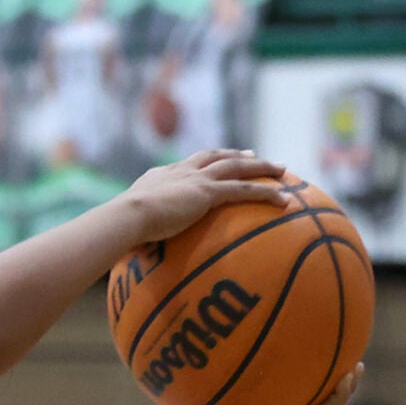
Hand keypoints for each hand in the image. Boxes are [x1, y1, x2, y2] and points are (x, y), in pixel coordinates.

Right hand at [121, 149, 289, 243]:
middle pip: (216, 156)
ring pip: (236, 167)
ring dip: (261, 167)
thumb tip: (134, 250)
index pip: (189, 163)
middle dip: (236, 155)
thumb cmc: (121, 227)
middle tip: (254, 154)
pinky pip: (245, 190)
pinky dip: (267, 193)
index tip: (217, 160)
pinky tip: (284, 200)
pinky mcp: (208, 193)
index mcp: (162, 175)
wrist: (126, 216)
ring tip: (282, 170)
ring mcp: (196, 179)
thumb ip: (138, 232)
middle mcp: (181, 171)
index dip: (205, 160)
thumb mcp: (130, 225)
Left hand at [182, 364, 362, 404]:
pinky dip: (341, 395)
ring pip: (327, 404)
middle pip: (309, 398)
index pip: (281, 398)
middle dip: (323, 381)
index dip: (290, 383)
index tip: (298, 363)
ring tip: (357, 366)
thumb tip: (171, 389)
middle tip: (337, 360)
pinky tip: (352, 375)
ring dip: (343, 386)